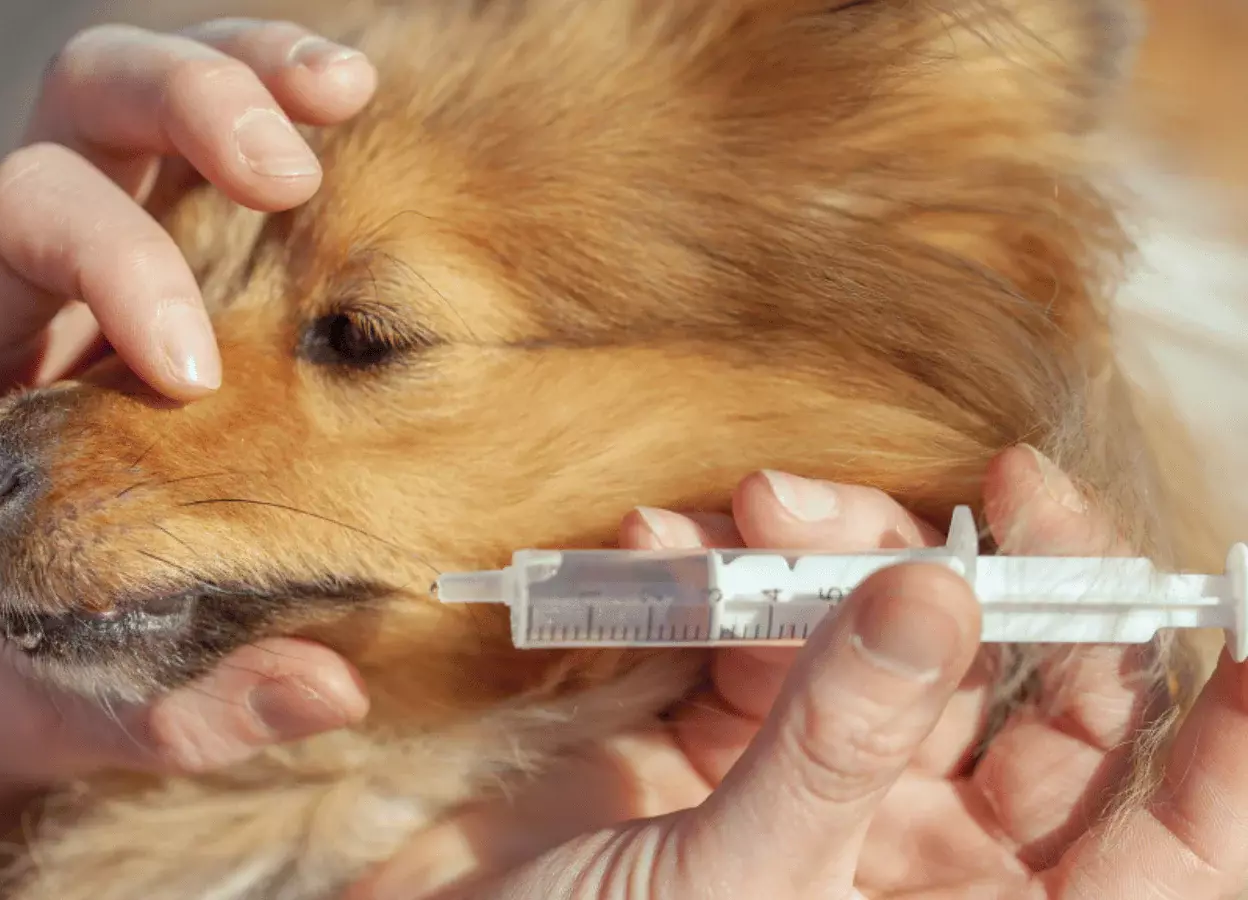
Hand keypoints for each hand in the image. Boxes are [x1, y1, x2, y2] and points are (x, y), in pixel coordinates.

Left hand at [0, 21, 378, 835]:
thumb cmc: (27, 669)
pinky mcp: (182, 260)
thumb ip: (188, 709)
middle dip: (181, 112)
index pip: (19, 229)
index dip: (114, 266)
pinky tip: (355, 108)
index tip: (201, 369)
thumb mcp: (85, 706)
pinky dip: (281, 101)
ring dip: (243, 70)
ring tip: (344, 92)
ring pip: (142, 89)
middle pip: (75, 107)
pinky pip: (218, 147)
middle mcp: (29, 281)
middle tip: (289, 173)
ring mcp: (108, 251)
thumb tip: (325, 688)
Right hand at [351, 445, 1247, 898]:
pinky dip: (701, 571)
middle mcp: (908, 853)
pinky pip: (744, 622)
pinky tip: (648, 547)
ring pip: (879, 631)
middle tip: (995, 482)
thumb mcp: (735, 886)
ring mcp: (807, 782)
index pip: (1159, 846)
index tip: (1233, 616)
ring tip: (752, 505)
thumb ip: (840, 740)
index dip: (1222, 747)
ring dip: (826, 551)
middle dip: (1014, 582)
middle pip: (1029, 698)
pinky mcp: (705, 728)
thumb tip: (940, 591)